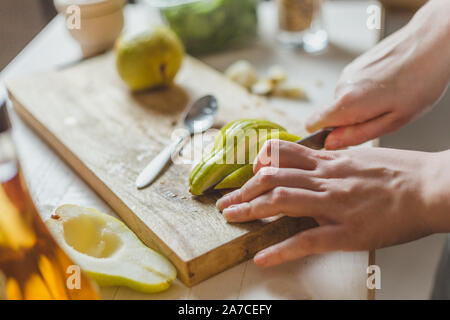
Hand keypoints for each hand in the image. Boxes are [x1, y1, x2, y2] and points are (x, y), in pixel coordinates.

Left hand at [216, 140, 449, 266]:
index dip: (260, 163)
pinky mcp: (346, 232)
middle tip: (227, 202)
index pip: (284, 155)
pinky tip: (262, 257)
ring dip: (250, 210)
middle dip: (244, 190)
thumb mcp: (364, 157)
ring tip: (230, 218)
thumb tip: (321, 163)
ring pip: (281, 201)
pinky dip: (280, 250)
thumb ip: (338, 162)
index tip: (250, 173)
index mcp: (331, 162)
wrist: (433, 186)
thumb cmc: (404, 172)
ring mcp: (334, 204)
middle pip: (273, 178)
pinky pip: (306, 240)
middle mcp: (326, 178)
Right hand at [306, 0, 449, 149]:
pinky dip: (366, 91)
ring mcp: (347, 73)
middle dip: (351, 121)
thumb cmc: (421, 82)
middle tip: (382, 116)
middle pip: (332, 115)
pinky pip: (353, 88)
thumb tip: (331, 143)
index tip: (343, 136)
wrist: (431, 42)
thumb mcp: (394, 121)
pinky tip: (388, 85)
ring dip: (361, 106)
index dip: (323, 134)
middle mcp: (341, 86)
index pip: (312, 123)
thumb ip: (358, 134)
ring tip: (389, 99)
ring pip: (344, 101)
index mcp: (348, 103)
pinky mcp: (355, 65)